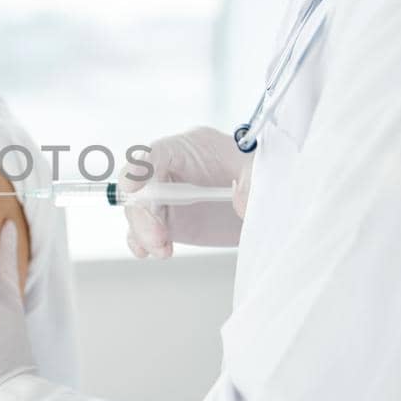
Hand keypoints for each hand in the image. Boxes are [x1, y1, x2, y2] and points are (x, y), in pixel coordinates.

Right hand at [122, 126, 251, 256]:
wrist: (267, 199)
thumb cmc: (260, 172)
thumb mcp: (262, 170)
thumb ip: (252, 182)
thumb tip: (240, 202)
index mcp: (190, 148)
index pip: (156, 153)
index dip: (139, 169)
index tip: (132, 188)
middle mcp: (171, 170)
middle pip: (140, 187)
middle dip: (142, 213)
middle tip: (158, 238)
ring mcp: (168, 197)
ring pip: (138, 211)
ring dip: (143, 233)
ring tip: (163, 250)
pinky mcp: (170, 220)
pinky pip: (143, 230)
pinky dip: (142, 242)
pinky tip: (149, 252)